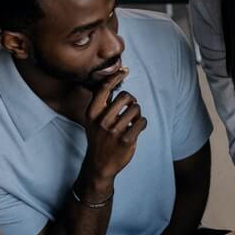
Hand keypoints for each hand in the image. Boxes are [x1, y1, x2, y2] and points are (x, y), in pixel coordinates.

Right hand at [78, 68, 146, 195]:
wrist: (100, 164)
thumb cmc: (99, 137)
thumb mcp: (93, 120)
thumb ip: (102, 103)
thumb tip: (115, 78)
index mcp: (92, 113)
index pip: (104, 88)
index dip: (116, 76)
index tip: (124, 70)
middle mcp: (101, 121)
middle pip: (125, 96)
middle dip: (132, 101)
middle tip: (131, 108)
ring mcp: (113, 131)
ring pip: (136, 109)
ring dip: (138, 113)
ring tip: (133, 121)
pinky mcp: (126, 140)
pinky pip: (142, 122)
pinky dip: (142, 123)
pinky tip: (137, 128)